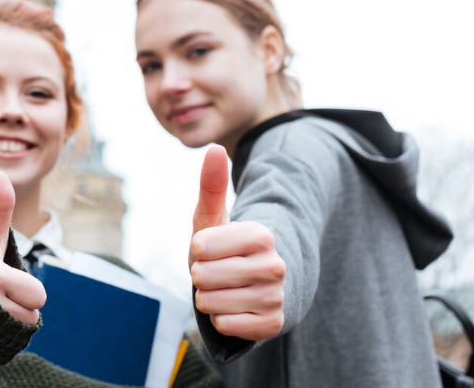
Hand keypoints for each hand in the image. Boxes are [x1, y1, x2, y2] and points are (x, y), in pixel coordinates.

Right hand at [0, 171, 45, 324]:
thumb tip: (0, 173)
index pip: (37, 294)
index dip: (25, 290)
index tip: (3, 290)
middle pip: (35, 309)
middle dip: (24, 301)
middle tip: (1, 294)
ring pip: (27, 324)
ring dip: (14, 318)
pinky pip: (15, 343)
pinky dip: (6, 335)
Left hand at [190, 145, 285, 340]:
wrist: (250, 287)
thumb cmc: (223, 249)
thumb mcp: (213, 218)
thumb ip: (211, 185)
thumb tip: (215, 147)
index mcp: (261, 234)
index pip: (200, 248)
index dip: (197, 251)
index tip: (211, 250)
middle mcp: (275, 265)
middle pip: (202, 277)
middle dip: (200, 277)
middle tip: (216, 273)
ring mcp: (276, 296)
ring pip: (211, 303)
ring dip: (209, 299)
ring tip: (224, 290)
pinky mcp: (273, 324)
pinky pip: (225, 325)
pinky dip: (220, 320)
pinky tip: (234, 309)